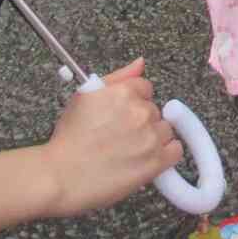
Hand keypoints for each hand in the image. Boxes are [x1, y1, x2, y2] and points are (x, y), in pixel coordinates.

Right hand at [40, 60, 183, 216]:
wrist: (62, 175)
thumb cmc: (69, 139)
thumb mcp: (85, 97)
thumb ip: (117, 78)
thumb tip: (140, 63)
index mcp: (123, 92)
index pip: (145, 88)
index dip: (133, 103)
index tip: (122, 116)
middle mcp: (140, 111)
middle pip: (155, 110)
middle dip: (141, 121)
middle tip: (119, 137)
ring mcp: (150, 136)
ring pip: (166, 130)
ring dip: (153, 138)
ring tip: (128, 151)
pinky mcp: (156, 161)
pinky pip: (175, 151)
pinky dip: (164, 155)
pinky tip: (145, 159)